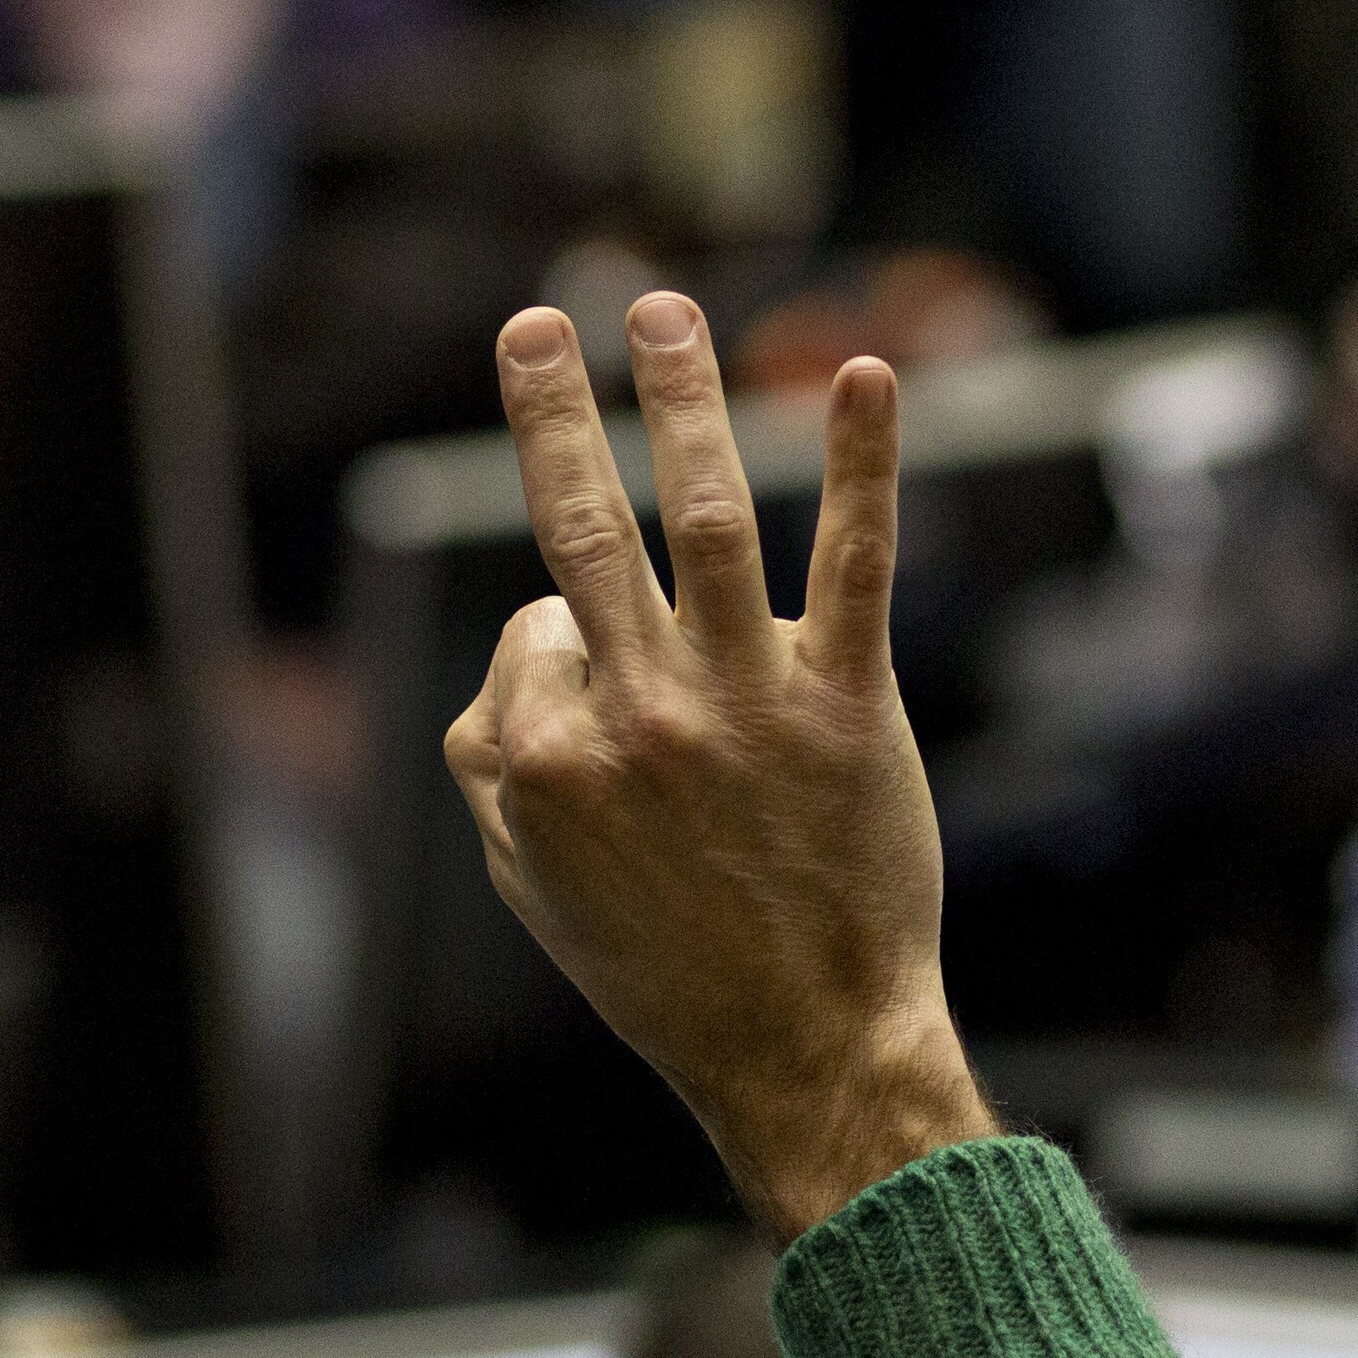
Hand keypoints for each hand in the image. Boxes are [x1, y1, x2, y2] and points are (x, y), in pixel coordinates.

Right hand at [444, 295, 991, 1236]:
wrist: (806, 1047)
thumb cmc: (663, 966)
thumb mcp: (527, 881)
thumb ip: (495, 755)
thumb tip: (526, 638)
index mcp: (551, 754)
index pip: (541, 623)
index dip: (564, 644)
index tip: (609, 698)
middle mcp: (640, 712)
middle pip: (583, 528)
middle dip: (553, 412)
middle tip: (535, 320)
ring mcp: (747, 701)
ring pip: (705, 518)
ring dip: (679, 399)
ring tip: (660, 309)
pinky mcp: (850, 707)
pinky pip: (855, 566)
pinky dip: (862, 466)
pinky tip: (862, 375)